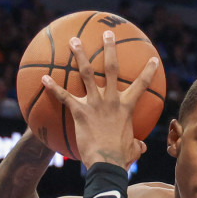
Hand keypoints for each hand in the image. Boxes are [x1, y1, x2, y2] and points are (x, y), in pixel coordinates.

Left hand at [42, 30, 159, 167]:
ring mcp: (95, 103)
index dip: (149, 71)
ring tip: (74, 41)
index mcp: (126, 107)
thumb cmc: (121, 157)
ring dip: (79, 55)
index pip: (142, 85)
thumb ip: (136, 145)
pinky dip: (52, 87)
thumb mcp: (133, 149)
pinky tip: (43, 78)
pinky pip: (64, 96)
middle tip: (108, 33)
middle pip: (112, 67)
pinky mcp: (79, 111)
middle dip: (110, 48)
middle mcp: (111, 99)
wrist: (107, 163)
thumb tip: (140, 147)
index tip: (153, 58)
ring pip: (87, 72)